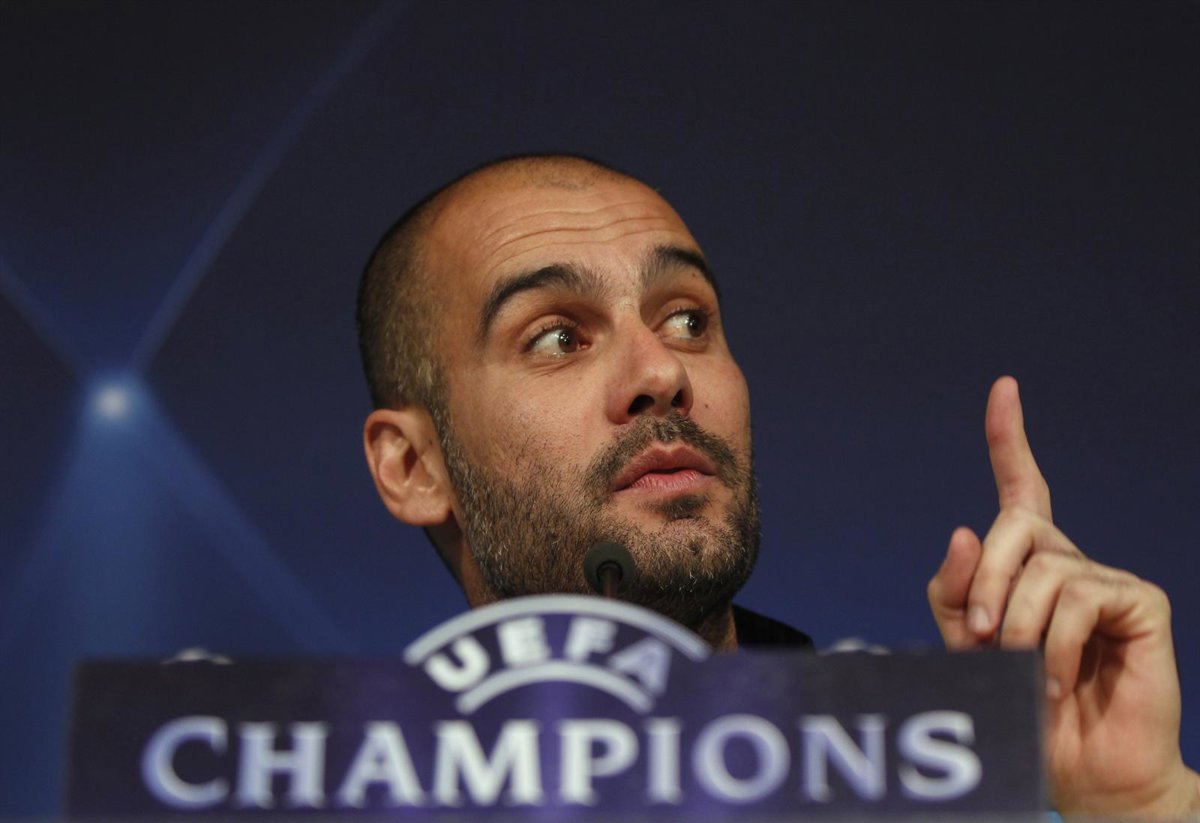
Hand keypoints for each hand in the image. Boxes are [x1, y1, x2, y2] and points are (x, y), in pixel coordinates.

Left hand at [927, 376, 1199, 818]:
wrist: (1077, 766)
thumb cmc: (1020, 703)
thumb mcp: (968, 646)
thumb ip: (957, 592)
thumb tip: (966, 530)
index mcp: (1026, 562)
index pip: (1019, 488)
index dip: (1009, 438)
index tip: (1004, 388)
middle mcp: (1067, 560)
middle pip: (1012, 525)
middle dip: (987, 582)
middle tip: (987, 638)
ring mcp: (1106, 578)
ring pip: (1042, 569)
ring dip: (1020, 627)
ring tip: (1027, 672)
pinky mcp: (1140, 601)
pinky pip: (1080, 600)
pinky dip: (1058, 646)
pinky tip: (1062, 681)